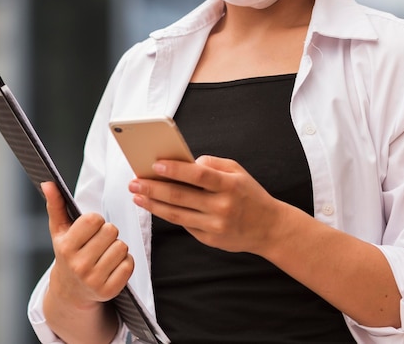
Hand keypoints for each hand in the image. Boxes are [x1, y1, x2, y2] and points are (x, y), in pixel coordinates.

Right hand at [42, 182, 133, 309]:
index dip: (96, 221)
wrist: (70, 292)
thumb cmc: (67, 253)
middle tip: (98, 243)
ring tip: (104, 254)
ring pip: (122, 246)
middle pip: (111, 231)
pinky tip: (111, 266)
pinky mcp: (109, 291)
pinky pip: (129, 263)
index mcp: (66, 248)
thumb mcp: (59, 231)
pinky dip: (125, 262)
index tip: (89, 229)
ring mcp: (94, 280)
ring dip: (117, 247)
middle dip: (108, 233)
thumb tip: (48, 183)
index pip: (94, 219)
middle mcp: (79, 266)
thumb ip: (55, 205)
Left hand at [128, 156, 283, 254]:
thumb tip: (185, 162)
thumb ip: (213, 164)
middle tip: (134, 182)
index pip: (198, 175)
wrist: (269, 227)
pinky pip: (184, 224)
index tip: (154, 165)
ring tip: (137, 196)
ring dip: (153, 204)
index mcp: (229, 185)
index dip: (175, 169)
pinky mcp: (210, 239)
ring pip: (177, 214)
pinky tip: (155, 206)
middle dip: (154, 188)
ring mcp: (215, 225)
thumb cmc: (250, 194)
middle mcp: (222, 206)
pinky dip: (167, 214)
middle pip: (181, 196)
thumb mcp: (238, 171)